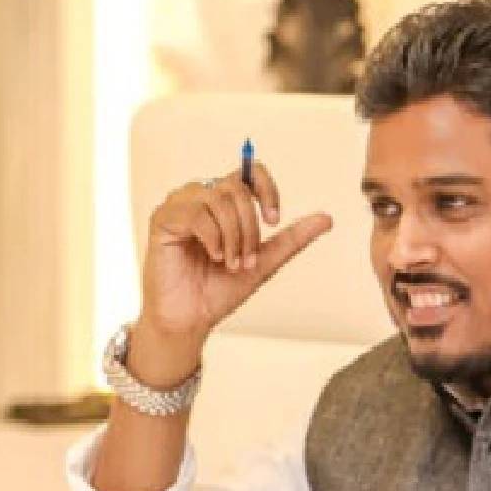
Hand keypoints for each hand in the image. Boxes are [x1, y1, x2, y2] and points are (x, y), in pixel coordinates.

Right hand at [140, 162, 332, 344]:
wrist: (191, 318)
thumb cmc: (220, 289)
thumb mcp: (265, 261)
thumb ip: (292, 238)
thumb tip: (327, 218)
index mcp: (223, 201)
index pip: (249, 172)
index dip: (267, 190)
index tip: (274, 221)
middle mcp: (200, 196)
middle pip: (237, 188)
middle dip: (250, 228)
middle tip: (248, 260)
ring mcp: (179, 205)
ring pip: (218, 199)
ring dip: (234, 236)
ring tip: (232, 263)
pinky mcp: (162, 219)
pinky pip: (196, 213)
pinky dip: (213, 238)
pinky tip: (215, 257)